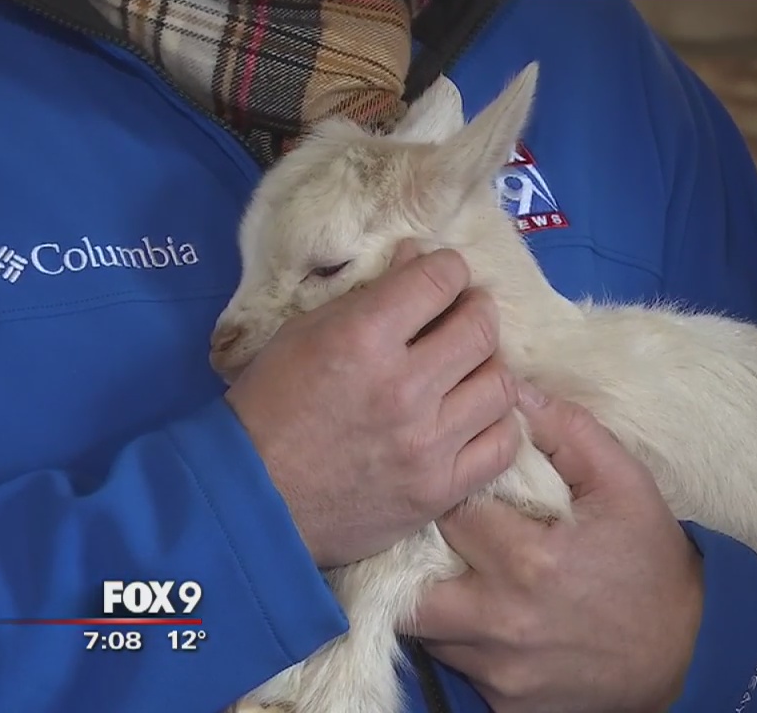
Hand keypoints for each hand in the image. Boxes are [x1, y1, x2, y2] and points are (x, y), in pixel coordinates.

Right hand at [224, 241, 520, 566]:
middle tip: (465, 317)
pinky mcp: (441, 488)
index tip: (444, 277)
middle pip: (480, 328)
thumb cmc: (270, 407)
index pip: (440, 280)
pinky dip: (496, 424)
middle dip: (476, 310)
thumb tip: (420, 256)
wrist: (254, 500)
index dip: (448, 269)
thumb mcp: (304, 333)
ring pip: (501, 384)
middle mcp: (403, 388)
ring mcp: (428, 443)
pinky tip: (475, 417)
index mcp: (362, 339)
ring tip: (469, 370)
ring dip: (488, 368)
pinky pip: (502, 443)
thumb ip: (368, 295)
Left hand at [408, 384, 703, 712]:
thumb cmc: (651, 559)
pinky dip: (460, 640)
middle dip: (416, 555)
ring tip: (463, 572)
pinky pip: (453, 666)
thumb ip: (567, 430)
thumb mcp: (625, 483)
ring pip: (424, 628)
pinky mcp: (502, 703)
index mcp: (530, 560)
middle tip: (439, 536)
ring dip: (434, 596)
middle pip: (409, 584)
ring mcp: (499, 670)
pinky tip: (487, 615)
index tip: (459, 485)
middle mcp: (503, 621)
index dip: (449, 491)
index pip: (447, 510)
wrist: (687, 651)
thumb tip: (512, 387)